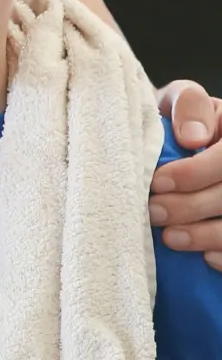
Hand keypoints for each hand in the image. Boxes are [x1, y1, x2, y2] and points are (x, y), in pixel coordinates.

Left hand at [149, 81, 221, 271]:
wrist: (171, 143)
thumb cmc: (174, 122)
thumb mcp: (176, 101)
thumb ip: (186, 106)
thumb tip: (192, 137)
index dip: (195, 172)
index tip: (157, 182)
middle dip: (192, 206)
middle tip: (153, 212)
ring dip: (206, 235)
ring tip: (170, 238)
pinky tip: (205, 258)